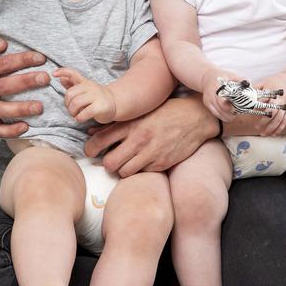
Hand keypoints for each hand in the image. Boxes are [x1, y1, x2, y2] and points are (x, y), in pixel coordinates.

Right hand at [0, 25, 49, 137]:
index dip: (22, 60)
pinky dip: (9, 132)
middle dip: (26, 82)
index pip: (2, 64)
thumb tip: (2, 44)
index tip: (40, 57)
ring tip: (39, 107)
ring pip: (0, 111)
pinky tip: (26, 127)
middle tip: (45, 78)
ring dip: (20, 110)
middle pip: (3, 87)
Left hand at [54, 68, 115, 123]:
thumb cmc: (96, 97)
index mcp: (85, 83)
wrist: (115, 103)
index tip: (54, 74)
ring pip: (75, 103)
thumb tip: (61, 78)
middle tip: (72, 110)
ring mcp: (96, 96)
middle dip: (67, 104)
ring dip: (72, 112)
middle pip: (70, 94)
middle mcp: (90, 87)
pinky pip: (84, 113)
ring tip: (76, 115)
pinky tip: (80, 118)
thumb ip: (72, 84)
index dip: (63, 72)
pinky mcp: (100, 107)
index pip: (73, 74)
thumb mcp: (85, 89)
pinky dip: (79, 118)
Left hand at [84, 95, 218, 177]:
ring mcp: (151, 153)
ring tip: (129, 161)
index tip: (91, 150)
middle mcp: (139, 139)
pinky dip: (141, 170)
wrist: (196, 118)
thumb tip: (91, 131)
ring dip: (124, 169)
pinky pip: (143, 173)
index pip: (100, 140)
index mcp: (131, 124)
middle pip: (109, 162)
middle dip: (108, 163)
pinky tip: (146, 160)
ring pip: (124, 172)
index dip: (90, 148)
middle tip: (112, 159)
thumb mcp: (141, 113)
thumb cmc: (166, 112)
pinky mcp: (162, 164)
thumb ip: (117, 123)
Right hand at [202, 68, 242, 121]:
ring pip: (218, 114)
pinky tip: (229, 114)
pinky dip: (223, 116)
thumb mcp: (230, 75)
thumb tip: (249, 85)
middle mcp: (210, 95)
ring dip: (227, 116)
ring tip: (235, 114)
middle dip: (230, 113)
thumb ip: (240, 79)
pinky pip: (216, 114)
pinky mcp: (207, 105)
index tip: (234, 109)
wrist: (207, 77)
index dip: (227, 107)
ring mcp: (208, 100)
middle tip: (238, 112)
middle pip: (220, 110)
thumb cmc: (220, 76)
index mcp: (216, 87)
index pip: (220, 100)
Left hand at [255, 73, 285, 135]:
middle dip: (265, 120)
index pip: (265, 100)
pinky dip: (280, 128)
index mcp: (273, 91)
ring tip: (263, 134)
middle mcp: (280, 99)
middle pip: (273, 111)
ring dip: (272, 127)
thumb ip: (256, 88)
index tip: (250, 112)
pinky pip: (285, 120)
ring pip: (280, 118)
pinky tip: (273, 134)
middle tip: (256, 127)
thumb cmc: (276, 81)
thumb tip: (246, 94)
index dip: (258, 106)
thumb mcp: (265, 81)